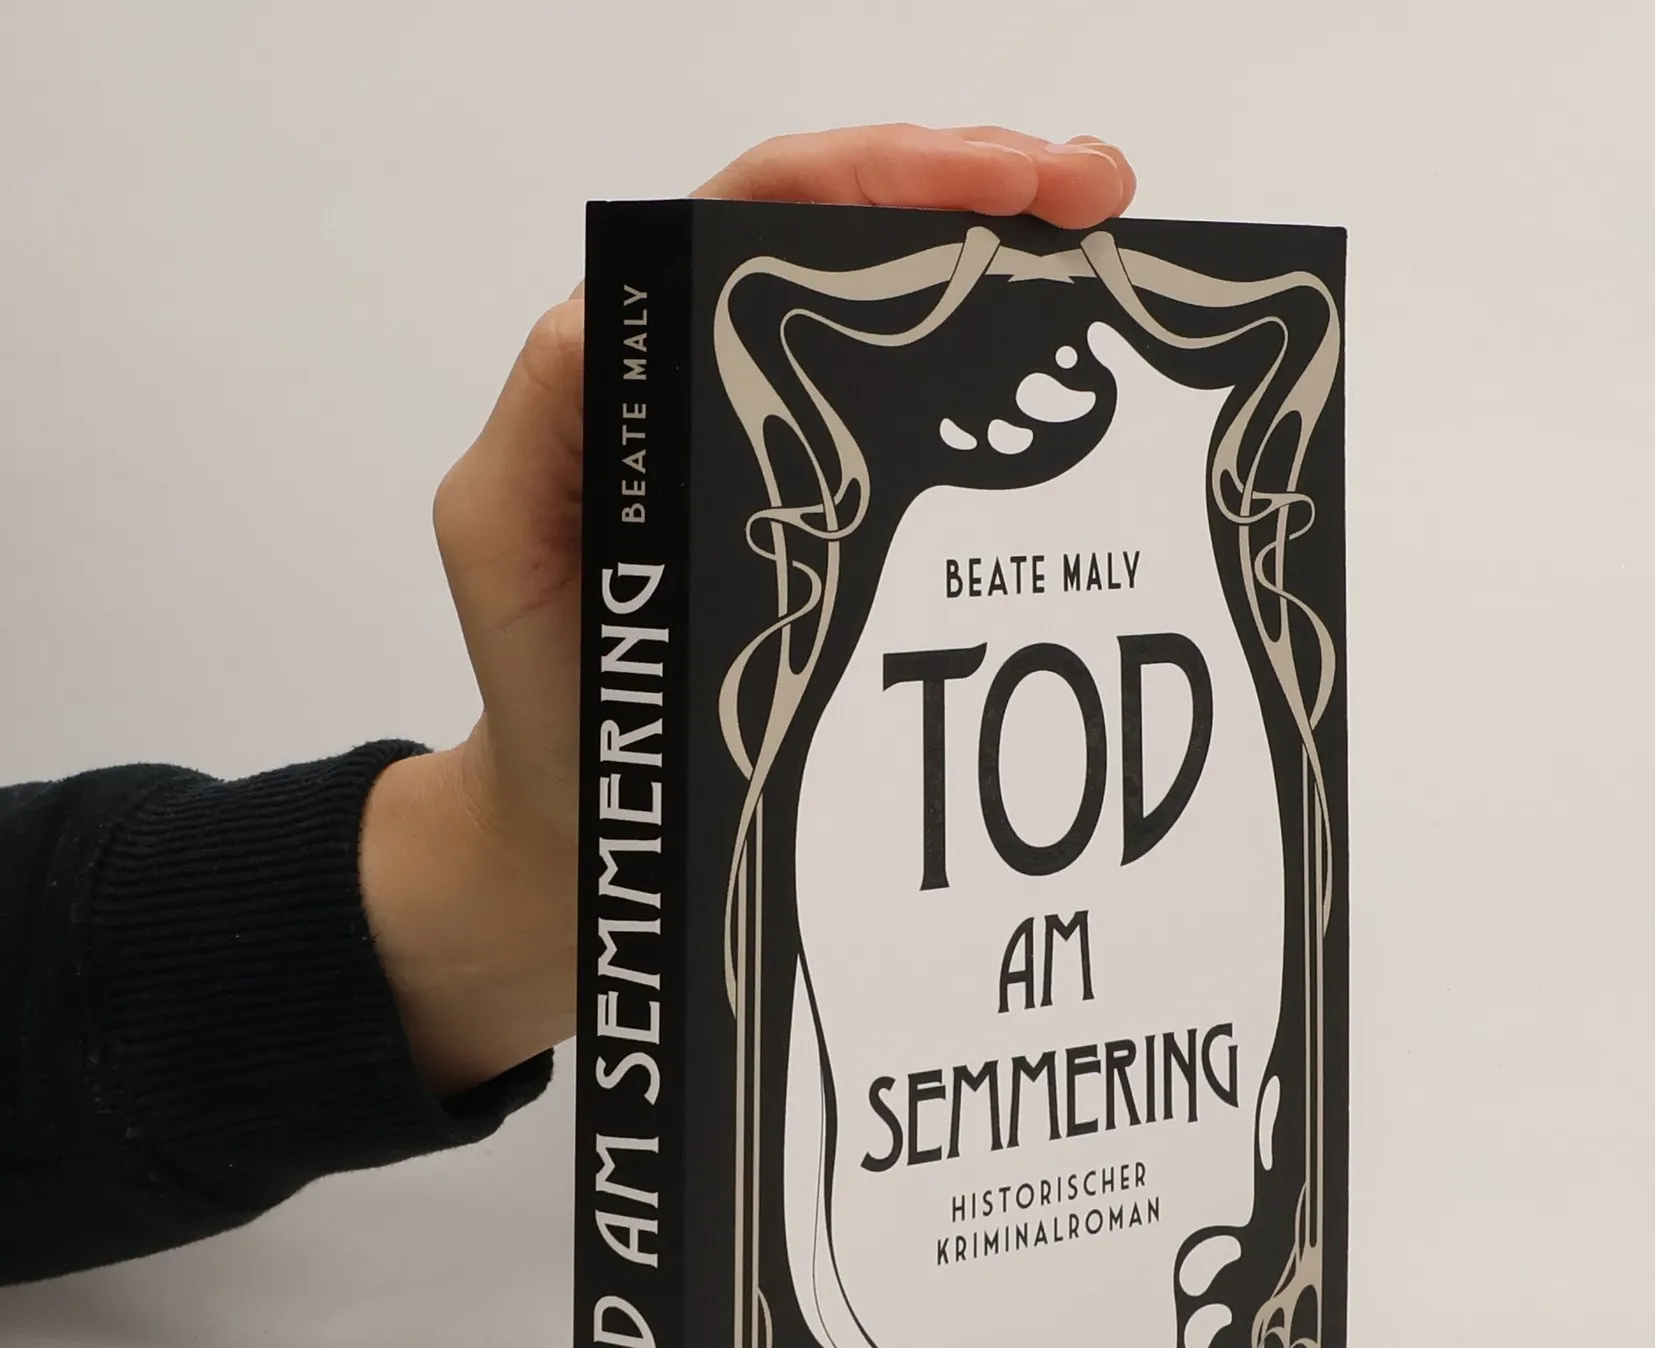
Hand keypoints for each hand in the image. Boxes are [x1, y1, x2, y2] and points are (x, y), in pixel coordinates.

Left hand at [363, 124, 1137, 1094]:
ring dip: (1009, 268)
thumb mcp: (506, 530)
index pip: (763, 215)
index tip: (995, 184)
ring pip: (910, 320)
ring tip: (1105, 248)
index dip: (877, 175)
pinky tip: (1080, 379)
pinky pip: (932, 431)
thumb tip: (612, 312)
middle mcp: (733, 382)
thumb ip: (550, 415)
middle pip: (860, 237)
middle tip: (1092, 191)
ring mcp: (803, 453)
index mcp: (650, 361)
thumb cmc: (550, 689)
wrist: (594, 822)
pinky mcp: (852, 528)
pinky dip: (1009, 384)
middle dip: (977, 189)